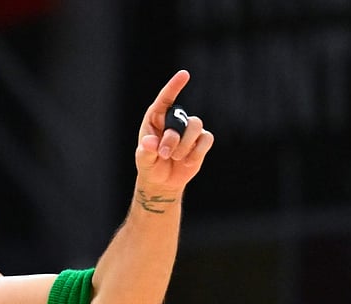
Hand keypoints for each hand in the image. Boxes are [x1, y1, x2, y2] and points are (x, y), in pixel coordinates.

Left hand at [134, 70, 213, 194]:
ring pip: (196, 126)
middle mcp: (174, 120)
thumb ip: (146, 150)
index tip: (184, 74)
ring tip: (175, 158)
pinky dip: (197, 152)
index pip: (165, 98)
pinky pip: (206, 139)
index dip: (174, 86)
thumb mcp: (143, 159)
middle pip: (181, 118)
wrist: (162, 181)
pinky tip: (187, 162)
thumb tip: (150, 143)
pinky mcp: (201, 141)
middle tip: (163, 154)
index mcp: (156, 118)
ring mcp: (189, 129)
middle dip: (173, 139)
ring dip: (185, 145)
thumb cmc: (149, 165)